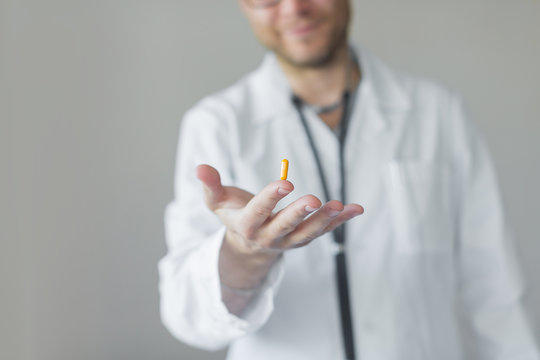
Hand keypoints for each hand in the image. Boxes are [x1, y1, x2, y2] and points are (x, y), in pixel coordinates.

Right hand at [196, 164, 363, 255]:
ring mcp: (288, 240)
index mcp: (247, 225)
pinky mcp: (304, 238)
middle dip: (299, 213)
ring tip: (340, 205)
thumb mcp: (217, 202)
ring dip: (325, 220)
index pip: (258, 211)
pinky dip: (340, 221)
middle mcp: (268, 236)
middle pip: (285, 225)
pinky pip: (324, 230)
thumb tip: (199, 166)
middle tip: (314, 199)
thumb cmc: (234, 214)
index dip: (270, 198)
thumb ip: (210, 185)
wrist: (248, 243)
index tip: (285, 183)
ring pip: (308, 232)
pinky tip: (355, 209)